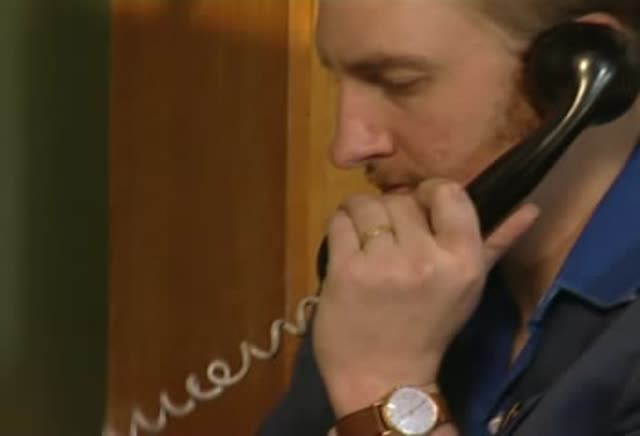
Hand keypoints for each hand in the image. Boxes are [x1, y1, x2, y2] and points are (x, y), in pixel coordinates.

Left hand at [312, 179, 538, 415]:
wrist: (385, 377)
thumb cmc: (430, 329)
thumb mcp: (470, 289)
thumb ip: (498, 244)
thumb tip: (531, 208)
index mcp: (462, 261)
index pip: (448, 191)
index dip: (429, 192)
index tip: (419, 207)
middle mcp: (424, 258)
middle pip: (400, 200)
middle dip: (392, 211)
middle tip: (389, 236)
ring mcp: (382, 264)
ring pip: (366, 204)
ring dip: (361, 214)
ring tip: (365, 236)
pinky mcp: (346, 271)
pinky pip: (339, 222)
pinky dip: (341, 226)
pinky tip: (348, 246)